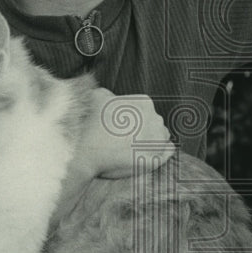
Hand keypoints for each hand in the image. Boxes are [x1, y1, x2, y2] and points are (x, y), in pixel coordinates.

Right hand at [54, 90, 173, 217]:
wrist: (84, 151)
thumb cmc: (89, 124)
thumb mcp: (97, 97)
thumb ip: (110, 93)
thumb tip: (112, 95)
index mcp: (144, 103)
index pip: (146, 109)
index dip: (134, 117)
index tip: (122, 125)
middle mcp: (155, 119)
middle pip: (155, 122)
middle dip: (144, 129)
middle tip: (125, 138)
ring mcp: (157, 140)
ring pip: (162, 136)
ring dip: (152, 140)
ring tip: (134, 147)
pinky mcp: (155, 159)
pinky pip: (167, 152)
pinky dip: (162, 152)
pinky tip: (150, 153)